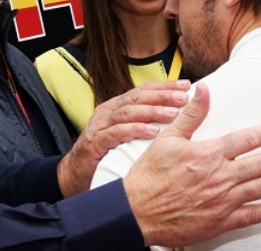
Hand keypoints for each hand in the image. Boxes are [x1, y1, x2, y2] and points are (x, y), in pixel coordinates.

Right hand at [57, 80, 190, 197]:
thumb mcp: (126, 135)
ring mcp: (100, 126)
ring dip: (152, 112)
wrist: (75, 175)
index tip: (186, 85)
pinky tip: (152, 133)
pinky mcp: (95, 143)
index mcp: (116, 107)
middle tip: (184, 97)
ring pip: (128, 112)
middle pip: (137, 97)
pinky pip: (116, 133)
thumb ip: (144, 123)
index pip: (142, 90)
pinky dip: (135, 130)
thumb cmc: (106, 155)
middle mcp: (108, 112)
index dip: (164, 86)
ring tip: (173, 114)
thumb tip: (175, 116)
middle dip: (162, 96)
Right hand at [124, 83, 260, 247]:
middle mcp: (221, 176)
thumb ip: (189, 114)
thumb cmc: (150, 175)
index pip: (248, 139)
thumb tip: (201, 89)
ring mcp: (224, 200)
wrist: (137, 211)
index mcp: (208, 153)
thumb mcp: (166, 138)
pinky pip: (256, 214)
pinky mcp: (222, 221)